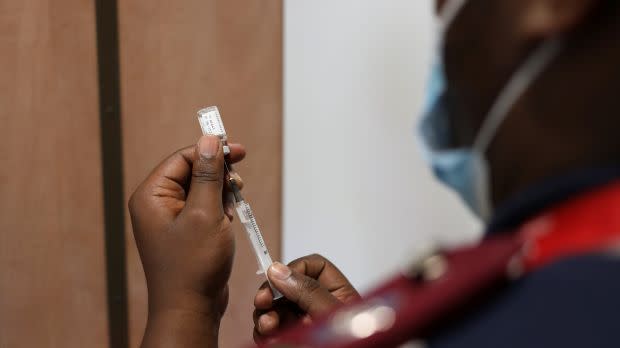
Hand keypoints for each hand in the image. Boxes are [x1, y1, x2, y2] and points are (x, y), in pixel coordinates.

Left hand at [128, 135, 244, 347]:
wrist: (191, 308)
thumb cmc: (193, 265)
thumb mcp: (205, 213)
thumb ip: (208, 174)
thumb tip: (209, 140)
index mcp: (151, 196)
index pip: (182, 158)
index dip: (210, 151)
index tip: (237, 150)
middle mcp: (157, 204)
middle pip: (191, 171)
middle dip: (218, 175)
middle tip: (238, 181)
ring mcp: (170, 219)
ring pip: (200, 189)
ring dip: (221, 192)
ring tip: (233, 205)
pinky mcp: (184, 231)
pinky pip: (203, 207)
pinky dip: (219, 207)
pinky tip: (228, 217)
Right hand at [252, 254, 359, 342]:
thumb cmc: (354, 343)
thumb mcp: (331, 315)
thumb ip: (308, 292)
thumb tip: (279, 270)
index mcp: (338, 294)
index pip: (314, 266)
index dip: (295, 267)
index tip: (278, 277)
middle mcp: (319, 308)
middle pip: (287, 287)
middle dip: (272, 294)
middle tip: (263, 302)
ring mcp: (304, 326)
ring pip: (275, 310)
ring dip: (265, 314)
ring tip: (267, 326)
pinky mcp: (292, 341)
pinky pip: (270, 332)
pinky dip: (264, 333)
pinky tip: (267, 338)